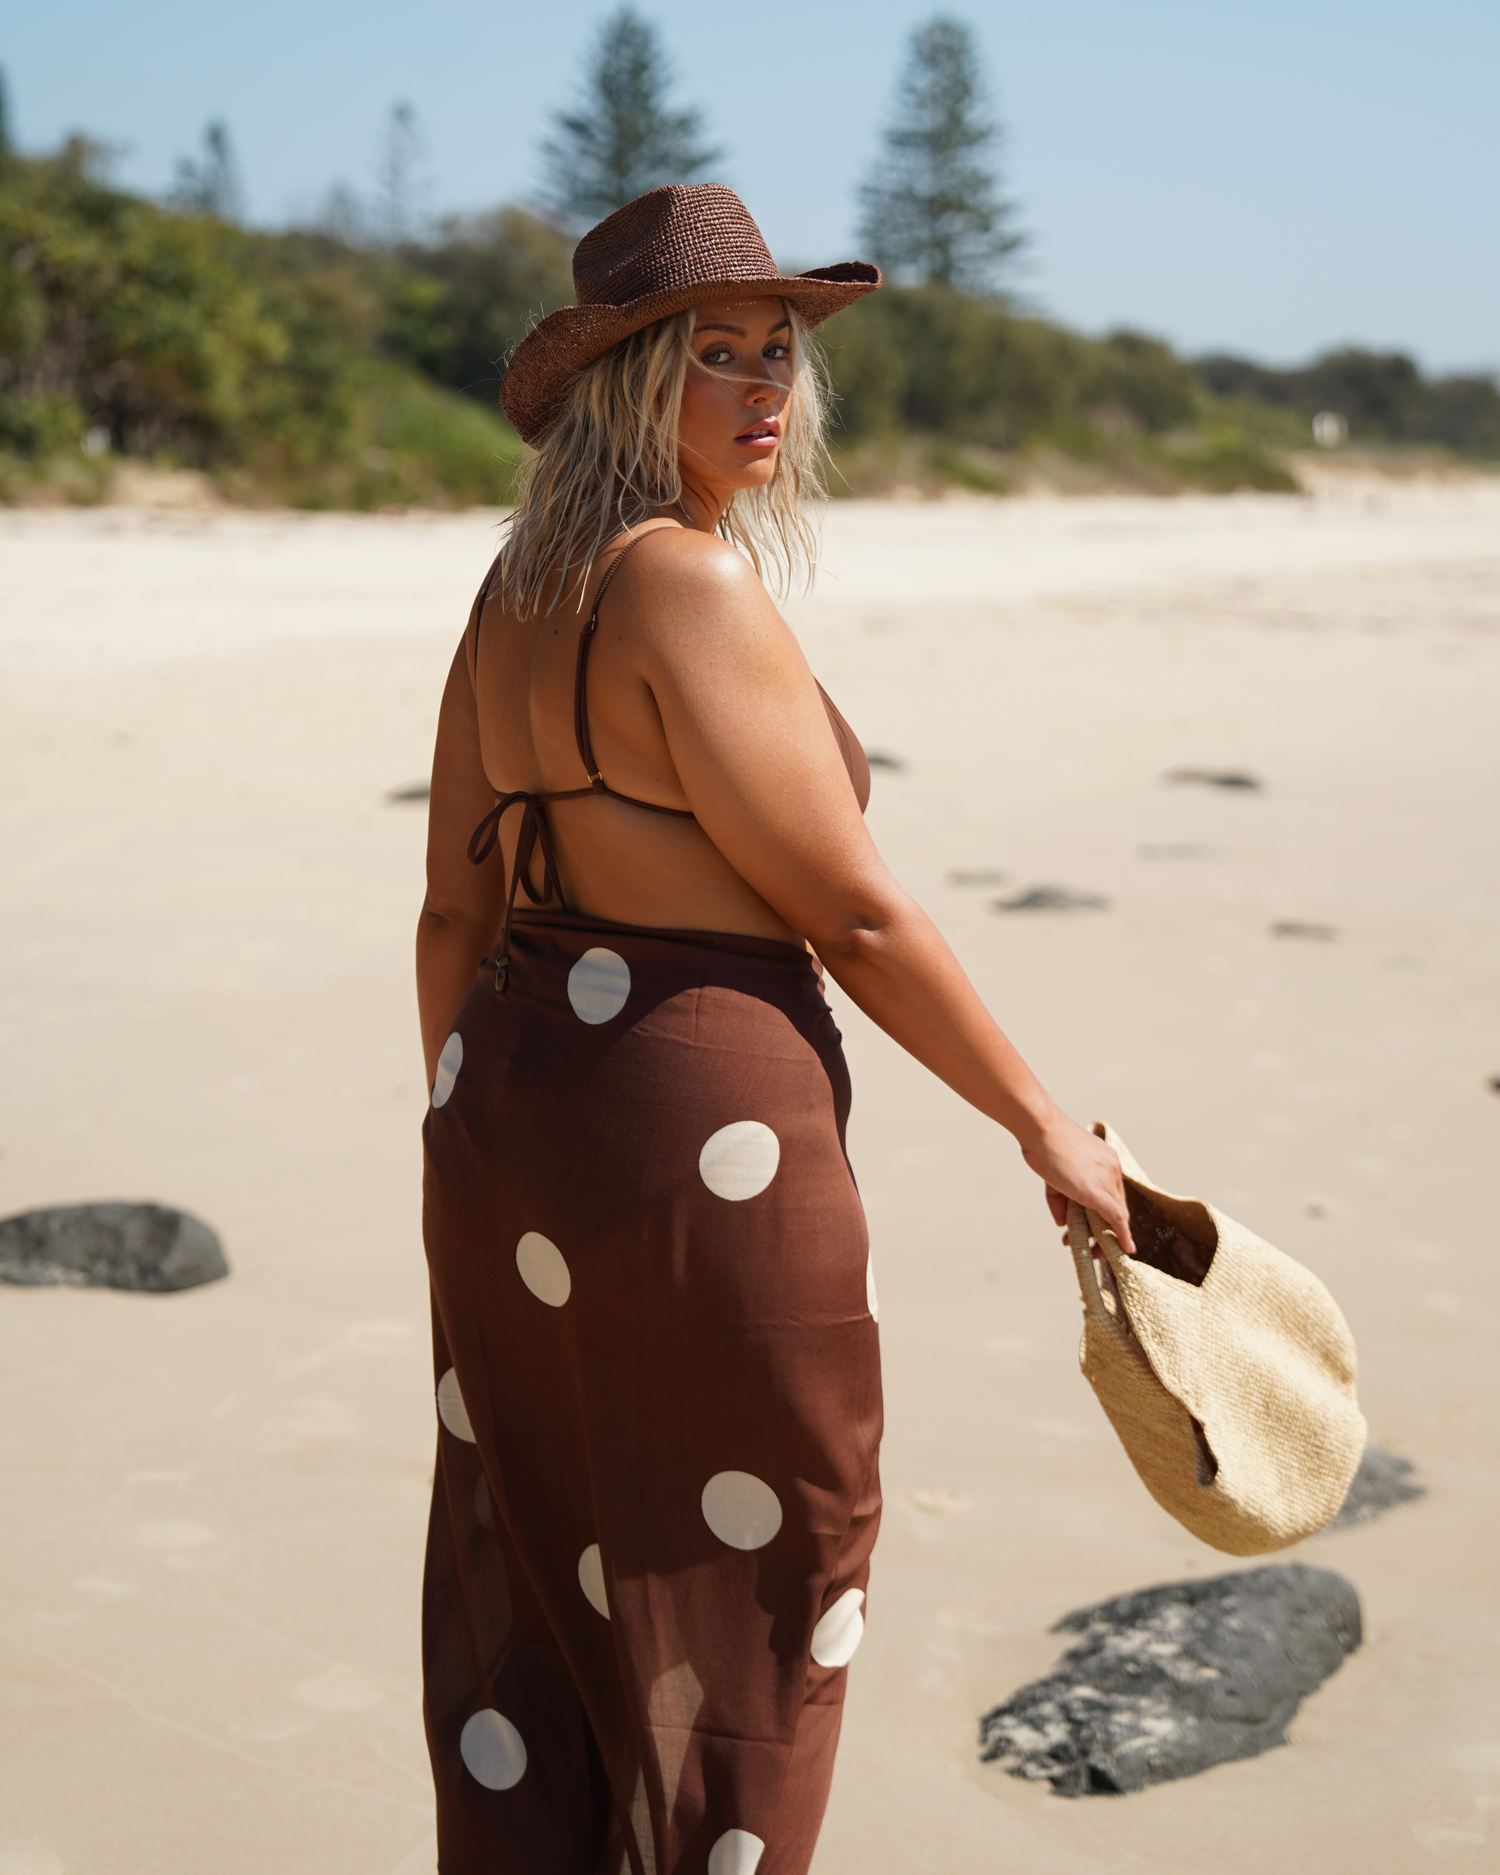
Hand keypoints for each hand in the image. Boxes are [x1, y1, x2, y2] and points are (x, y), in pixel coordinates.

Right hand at [1020, 1111, 1135, 1256]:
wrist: (1041, 1130)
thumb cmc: (1043, 1143)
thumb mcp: (1054, 1173)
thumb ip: (1060, 1200)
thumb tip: (1062, 1221)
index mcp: (1106, 1160)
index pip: (1112, 1194)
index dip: (1103, 1214)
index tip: (1095, 1227)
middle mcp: (1112, 1169)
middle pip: (1116, 1207)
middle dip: (1104, 1229)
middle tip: (1094, 1246)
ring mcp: (1107, 1179)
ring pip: (1114, 1216)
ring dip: (1105, 1237)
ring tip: (1093, 1251)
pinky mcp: (1097, 1192)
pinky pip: (1116, 1218)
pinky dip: (1121, 1235)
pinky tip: (1125, 1248)